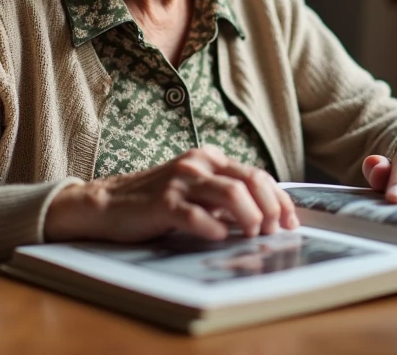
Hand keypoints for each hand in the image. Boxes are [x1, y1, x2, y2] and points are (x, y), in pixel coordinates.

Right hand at [44, 146, 298, 242]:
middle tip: (274, 232)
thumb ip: (225, 198)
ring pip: (231, 193)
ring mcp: (180, 182)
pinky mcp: (163, 203)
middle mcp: (198, 164)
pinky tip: (219, 238)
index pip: (258, 175)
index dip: (280, 200)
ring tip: (252, 235)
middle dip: (271, 209)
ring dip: (250, 217)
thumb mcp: (195, 191)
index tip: (290, 222)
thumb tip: (265, 217)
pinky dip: (215, 229)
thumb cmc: (155, 201)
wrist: (107, 204)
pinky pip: (198, 216)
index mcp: (209, 159)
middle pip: (251, 181)